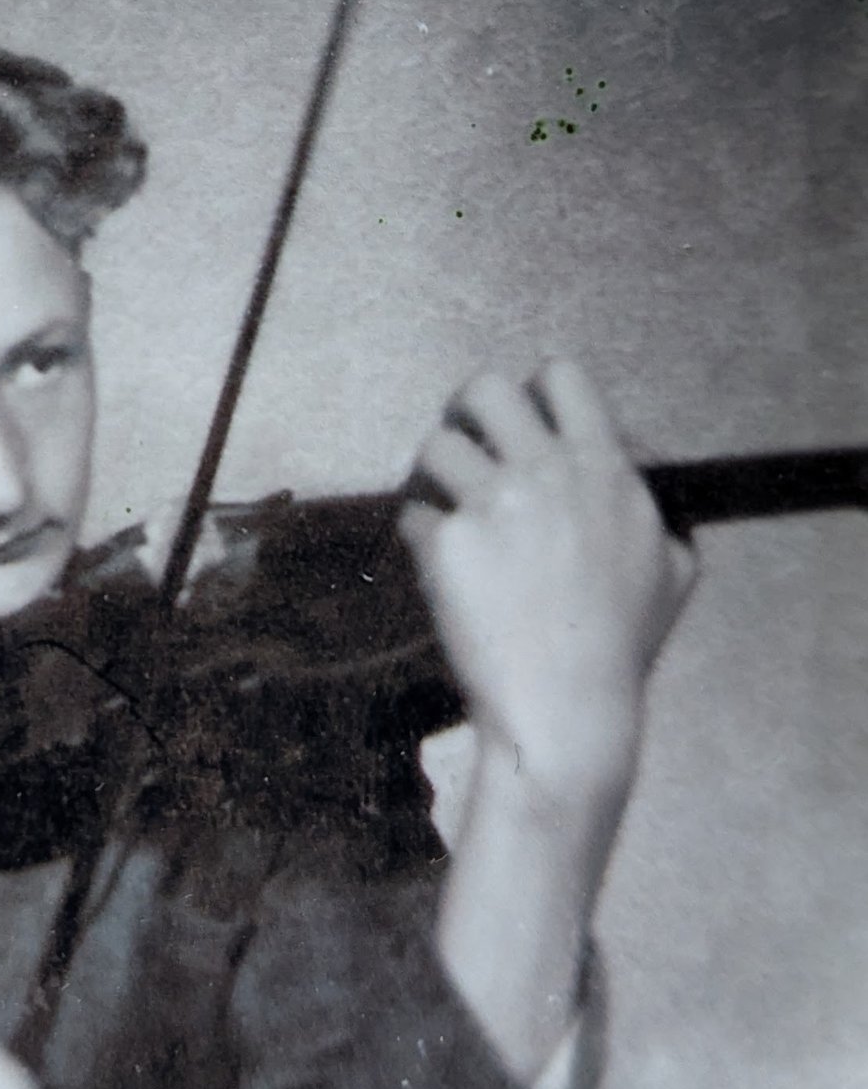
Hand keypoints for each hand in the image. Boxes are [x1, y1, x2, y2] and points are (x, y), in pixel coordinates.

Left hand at [399, 358, 694, 793]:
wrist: (568, 711)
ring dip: (432, 477)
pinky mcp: (449, 543)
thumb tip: (638, 462)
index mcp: (605, 469)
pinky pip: (413, 514)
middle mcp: (549, 474)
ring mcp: (496, 505)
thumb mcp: (675, 569)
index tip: (519, 424)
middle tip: (462, 447)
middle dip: (465, 413)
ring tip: (442, 511)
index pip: (562, 377)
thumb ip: (661, 507)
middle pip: (484, 388)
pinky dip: (419, 538)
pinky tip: (440, 571)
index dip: (531, 393)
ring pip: (435, 446)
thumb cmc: (618, 649)